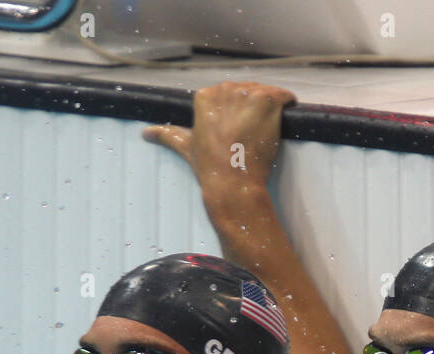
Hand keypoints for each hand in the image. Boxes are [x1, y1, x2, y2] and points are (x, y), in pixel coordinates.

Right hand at [143, 82, 296, 202]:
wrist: (232, 183)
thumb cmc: (210, 168)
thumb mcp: (185, 147)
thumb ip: (167, 135)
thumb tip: (146, 133)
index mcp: (205, 97)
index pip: (230, 94)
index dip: (237, 113)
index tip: (238, 131)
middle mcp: (225, 90)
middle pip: (249, 92)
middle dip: (253, 110)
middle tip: (252, 136)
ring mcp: (247, 94)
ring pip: (267, 94)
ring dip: (270, 111)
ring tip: (265, 133)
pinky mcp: (268, 101)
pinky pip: (285, 96)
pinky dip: (288, 106)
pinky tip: (282, 121)